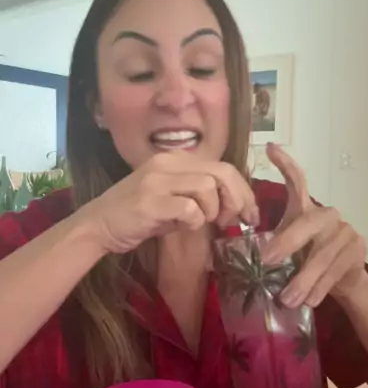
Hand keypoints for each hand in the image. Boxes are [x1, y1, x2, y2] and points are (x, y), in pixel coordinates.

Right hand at [78, 152, 258, 254]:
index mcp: (175, 160)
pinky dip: (195, 221)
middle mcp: (167, 163)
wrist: (97, 226)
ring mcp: (158, 180)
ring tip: (202, 223)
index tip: (248, 214)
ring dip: (212, 211)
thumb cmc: (136, 217)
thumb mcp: (171, 200)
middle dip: (237, 200)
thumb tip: (233, 206)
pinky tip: (184, 227)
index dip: (243, 191)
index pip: (223, 167)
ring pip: (208, 189)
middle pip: (222, 173)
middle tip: (234, 221)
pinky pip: (190, 208)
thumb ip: (198, 197)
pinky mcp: (150, 201)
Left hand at [262, 144, 366, 307]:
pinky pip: (335, 271)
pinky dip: (319, 289)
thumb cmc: (307, 263)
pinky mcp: (357, 251)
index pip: (298, 182)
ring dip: (302, 280)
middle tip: (268, 261)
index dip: (285, 164)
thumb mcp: (287, 253)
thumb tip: (224, 262)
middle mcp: (327, 215)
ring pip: (321, 255)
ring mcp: (345, 231)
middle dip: (287, 242)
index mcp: (306, 210)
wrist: (344, 284)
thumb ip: (270, 249)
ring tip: (287, 300)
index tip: (270, 148)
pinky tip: (309, 302)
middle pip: (307, 223)